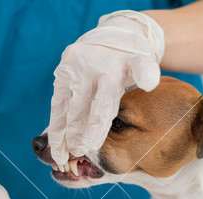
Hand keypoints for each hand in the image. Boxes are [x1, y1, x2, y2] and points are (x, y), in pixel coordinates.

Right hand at [49, 10, 164, 165]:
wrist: (115, 36)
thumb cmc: (130, 62)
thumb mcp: (143, 63)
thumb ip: (145, 74)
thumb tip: (150, 83)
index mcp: (112, 69)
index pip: (103, 103)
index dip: (97, 126)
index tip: (91, 147)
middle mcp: (89, 69)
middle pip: (81, 108)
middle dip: (77, 134)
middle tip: (75, 154)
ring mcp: (72, 71)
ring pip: (65, 108)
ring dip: (60, 134)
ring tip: (59, 157)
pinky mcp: (61, 74)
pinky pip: (56, 103)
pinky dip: (55, 124)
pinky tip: (52, 143)